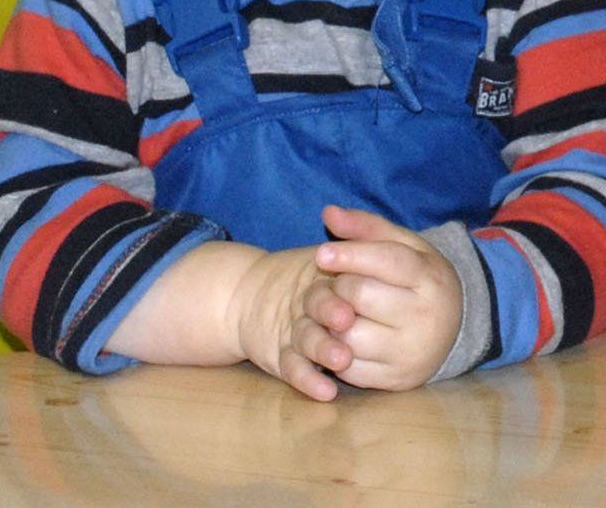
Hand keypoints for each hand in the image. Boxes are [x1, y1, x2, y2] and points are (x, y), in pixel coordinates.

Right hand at [220, 245, 360, 402]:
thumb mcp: (325, 253)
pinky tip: (326, 391)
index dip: (347, 270)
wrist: (246, 294)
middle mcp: (307, 300)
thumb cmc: (309, 275)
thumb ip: (342, 234)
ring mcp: (294, 330)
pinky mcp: (282, 356)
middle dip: (331, 310)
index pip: (337, 267)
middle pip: (318, 303)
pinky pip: (294, 370)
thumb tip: (331, 213)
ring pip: (307, 339)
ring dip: (323, 348)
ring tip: (343, 359)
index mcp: (323, 271)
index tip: (360, 275)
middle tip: (347, 317)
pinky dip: (308, 381)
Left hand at [302, 205, 464, 390]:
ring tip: (338, 310)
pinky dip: (336, 351)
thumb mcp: (404, 246)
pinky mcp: (396, 380)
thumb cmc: (420, 279)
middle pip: (362, 296)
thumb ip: (367, 227)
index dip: (351, 255)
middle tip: (338, 283)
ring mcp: (411, 352)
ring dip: (331, 322)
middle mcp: (425, 317)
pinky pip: (350, 369)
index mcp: (430, 277)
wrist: (456, 327)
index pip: (387, 261)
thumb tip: (328, 212)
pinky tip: (342, 336)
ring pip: (349, 336)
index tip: (321, 253)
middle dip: (339, 287)